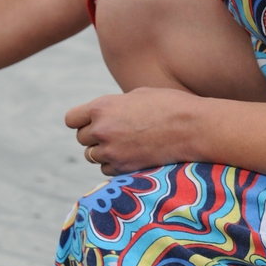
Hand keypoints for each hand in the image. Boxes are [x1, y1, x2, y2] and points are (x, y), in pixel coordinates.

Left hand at [65, 87, 203, 175]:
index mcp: (102, 107)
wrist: (193, 127)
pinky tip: (132, 155)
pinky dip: (114, 165)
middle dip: (94, 136)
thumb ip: (113, 107)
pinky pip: (107, 170)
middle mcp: (102, 130)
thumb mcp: (136, 95)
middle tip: (114, 133)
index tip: (91, 121)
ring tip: (125, 144)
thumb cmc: (169, 105)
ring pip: (92, 156)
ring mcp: (112, 152)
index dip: (81, 120)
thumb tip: (100, 116)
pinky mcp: (124, 168)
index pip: (71, 119)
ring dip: (103, 152)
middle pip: (81, 139)